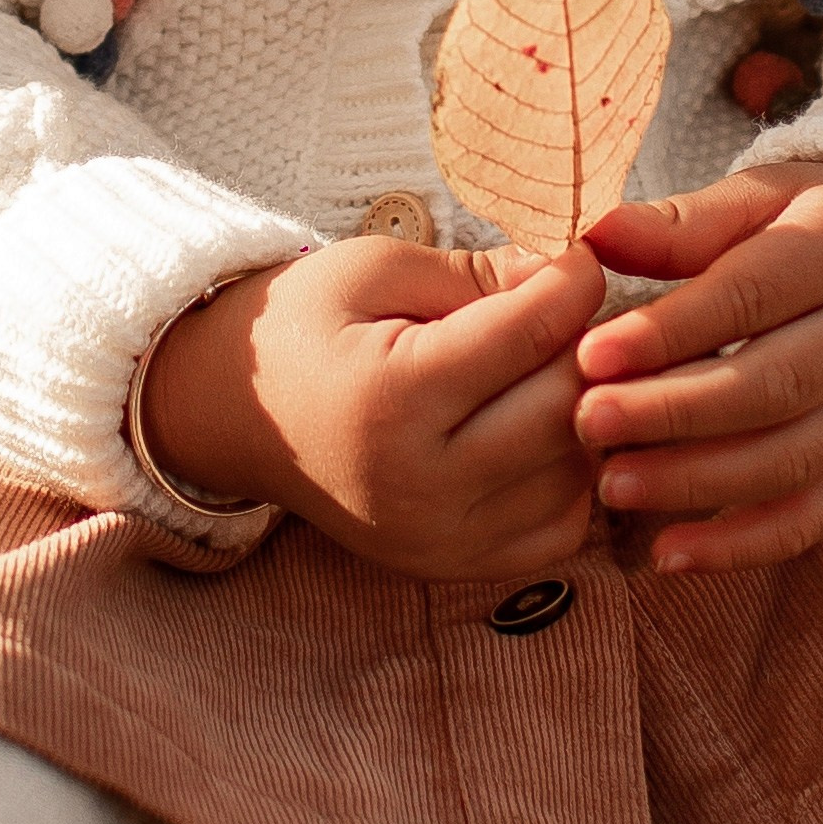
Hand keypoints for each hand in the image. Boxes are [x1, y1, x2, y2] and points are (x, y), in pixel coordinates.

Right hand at [140, 234, 605, 579]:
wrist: (235, 420)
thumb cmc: (306, 329)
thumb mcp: (375, 271)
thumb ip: (479, 272)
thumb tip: (575, 271)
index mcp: (394, 399)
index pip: (533, 332)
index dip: (575, 280)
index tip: (576, 256)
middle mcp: (422, 485)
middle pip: (567, 405)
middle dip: (586, 347)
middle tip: (566, 313)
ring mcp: (442, 539)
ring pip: (576, 468)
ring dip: (583, 413)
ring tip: (544, 368)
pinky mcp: (457, 567)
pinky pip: (563, 525)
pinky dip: (568, 476)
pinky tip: (533, 433)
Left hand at [574, 162, 822, 573]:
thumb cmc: (807, 228)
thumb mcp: (758, 201)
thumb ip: (679, 224)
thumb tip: (595, 233)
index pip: (753, 294)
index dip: (669, 330)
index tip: (590, 354)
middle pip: (772, 386)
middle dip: (672, 412)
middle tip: (586, 422)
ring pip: (789, 460)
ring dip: (695, 481)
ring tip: (612, 484)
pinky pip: (808, 518)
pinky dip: (739, 546)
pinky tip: (669, 554)